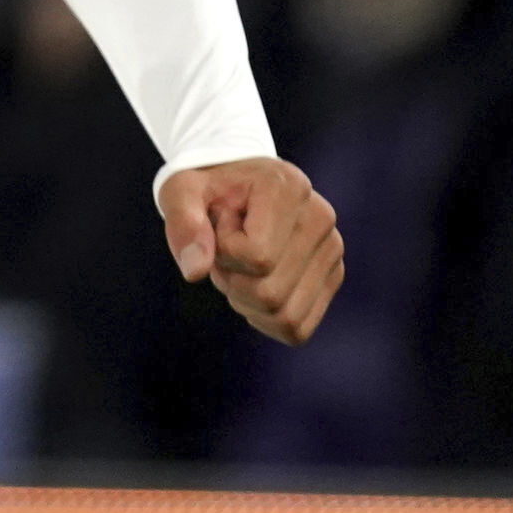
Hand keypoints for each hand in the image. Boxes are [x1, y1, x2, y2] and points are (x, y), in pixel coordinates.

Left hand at [159, 157, 343, 344]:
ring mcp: (332, 250)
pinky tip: (252, 286)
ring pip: (285, 317)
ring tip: (239, 265)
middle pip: (270, 293)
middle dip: (231, 281)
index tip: (218, 223)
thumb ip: (183, 223)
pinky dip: (265, 319)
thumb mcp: (180, 191)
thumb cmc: (206, 189)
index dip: (222, 252)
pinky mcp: (332, 275)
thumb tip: (195, 272)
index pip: (257, 256)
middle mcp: (320, 218)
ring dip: (246, 301)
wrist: (234, 185)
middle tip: (222, 250)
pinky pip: (298, 327)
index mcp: (289, 188)